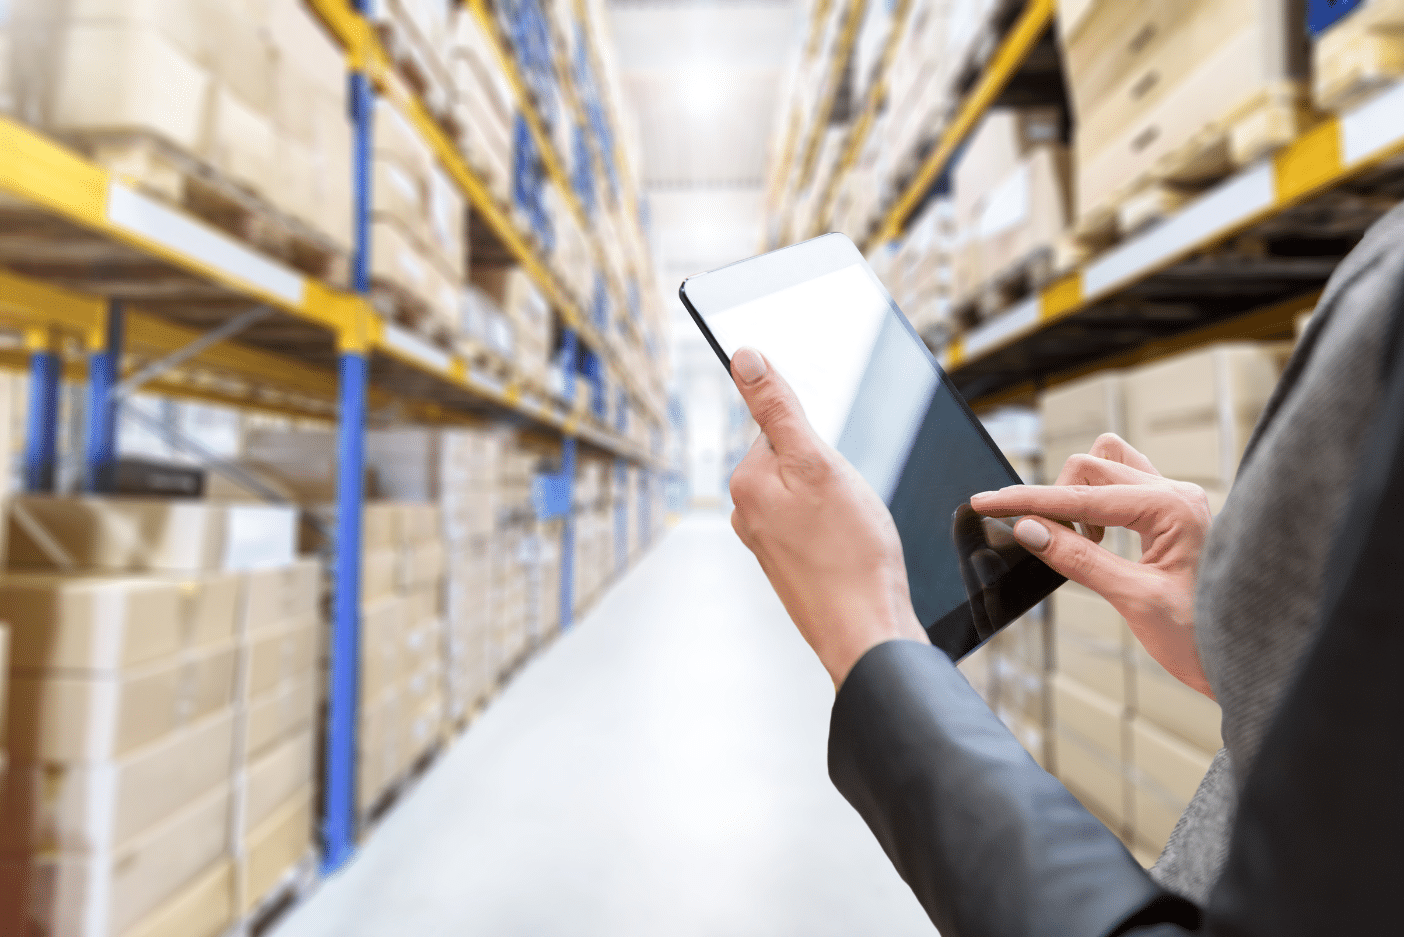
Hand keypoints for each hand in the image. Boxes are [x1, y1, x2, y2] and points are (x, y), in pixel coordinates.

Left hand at [727, 348, 929, 686]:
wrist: (867, 633)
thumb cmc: (851, 553)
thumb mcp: (817, 463)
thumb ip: (778, 408)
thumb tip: (744, 357)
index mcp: (745, 482)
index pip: (782, 426)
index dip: (820, 441)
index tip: (836, 473)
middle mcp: (747, 512)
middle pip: (797, 459)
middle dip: (831, 472)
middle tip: (850, 506)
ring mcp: (768, 542)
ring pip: (812, 494)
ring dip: (840, 503)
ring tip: (854, 532)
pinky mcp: (791, 565)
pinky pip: (818, 526)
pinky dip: (841, 530)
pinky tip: (854, 550)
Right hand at [970, 433, 1214, 697]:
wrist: (1250, 659)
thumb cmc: (1204, 637)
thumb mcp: (1134, 600)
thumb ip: (1078, 559)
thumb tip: (1029, 529)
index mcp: (1173, 508)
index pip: (1081, 497)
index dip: (1027, 501)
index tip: (984, 502)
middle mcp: (1177, 493)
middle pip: (1090, 468)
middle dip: (1055, 500)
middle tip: (1044, 543)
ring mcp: (1177, 501)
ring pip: (1107, 466)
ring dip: (1078, 494)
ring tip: (1078, 541)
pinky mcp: (1172, 515)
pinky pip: (1123, 485)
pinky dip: (1096, 502)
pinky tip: (1095, 538)